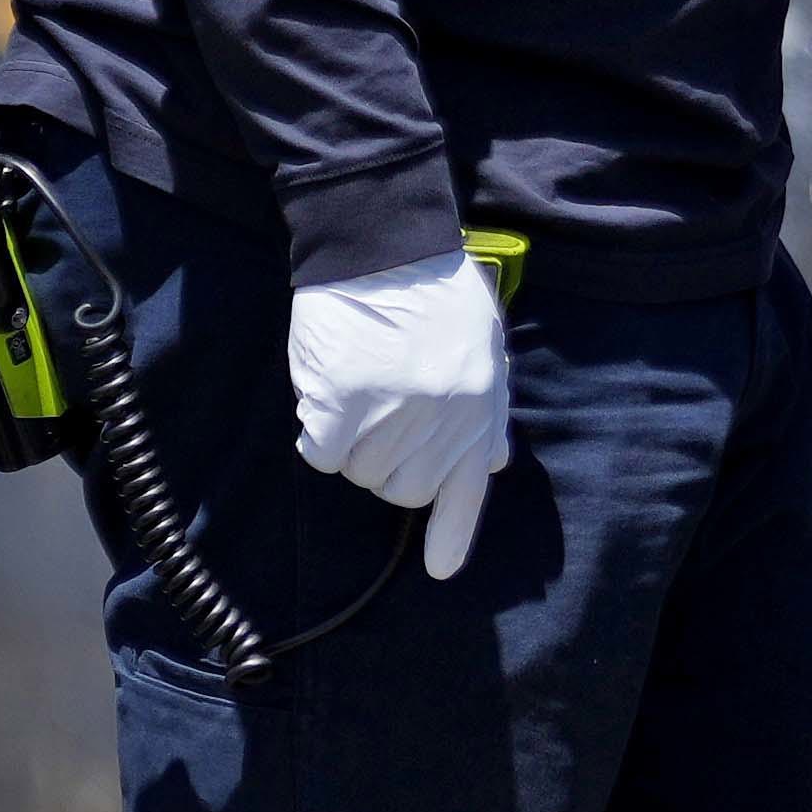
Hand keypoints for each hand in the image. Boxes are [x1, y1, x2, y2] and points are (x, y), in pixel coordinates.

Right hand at [286, 250, 508, 579]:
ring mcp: (393, 412)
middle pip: (403, 489)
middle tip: (380, 418)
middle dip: (388, 465)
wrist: (382, 241)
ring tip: (358, 387)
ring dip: (351, 444)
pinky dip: (319, 435)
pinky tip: (326, 395)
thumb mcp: (484, 347)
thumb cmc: (434, 289)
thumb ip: (486, 411)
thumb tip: (492, 464)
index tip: (441, 570)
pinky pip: (322, 453)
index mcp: (479, 407)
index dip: (453, 535)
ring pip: (359, 473)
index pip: (469, 489)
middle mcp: (442, 419)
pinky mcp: (342, 400)